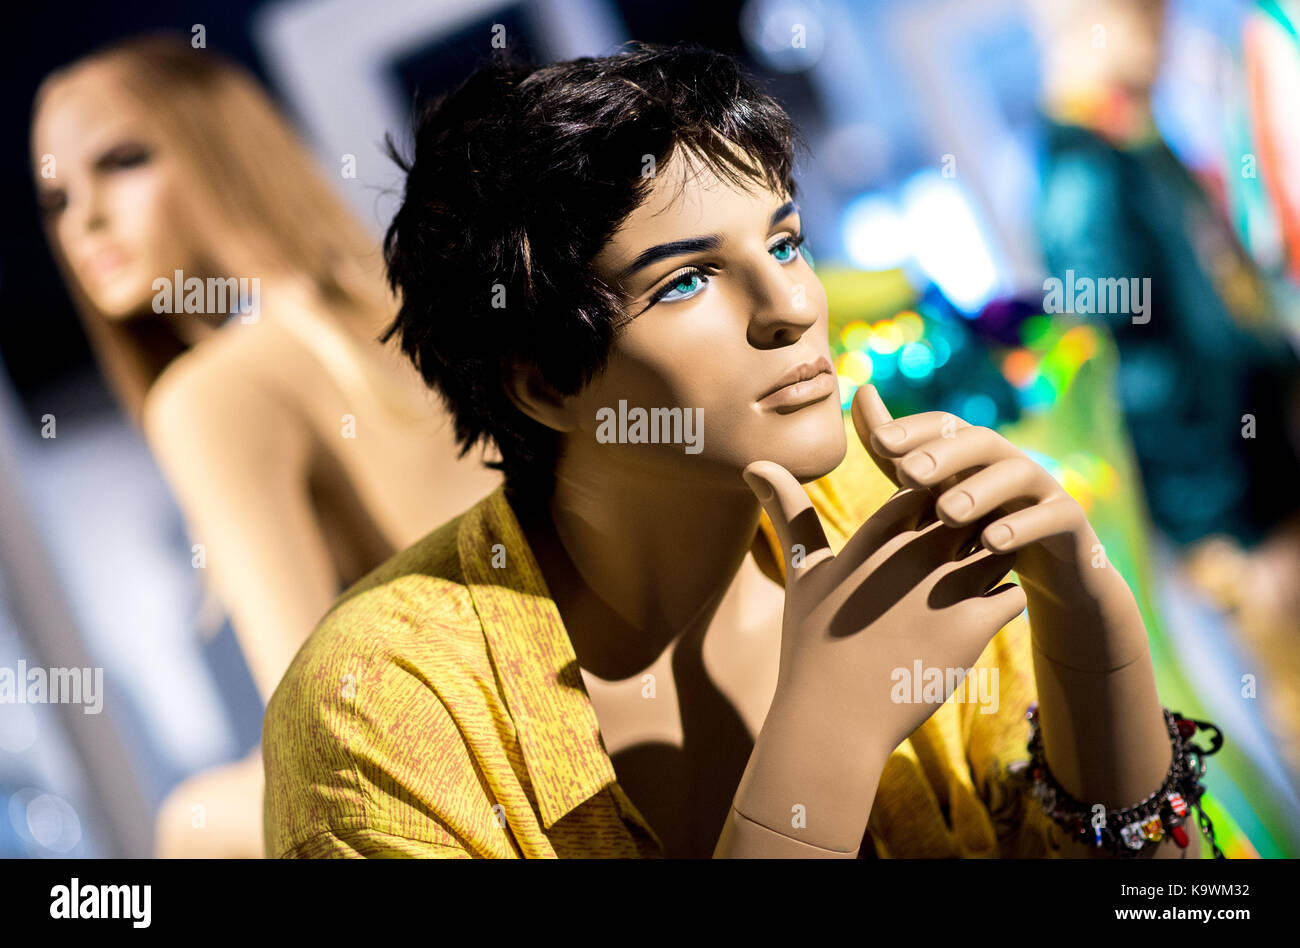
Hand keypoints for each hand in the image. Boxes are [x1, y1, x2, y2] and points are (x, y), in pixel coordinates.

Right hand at [741, 457, 1026, 762]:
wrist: (832, 718)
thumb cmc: (811, 643)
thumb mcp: (802, 572)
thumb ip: (790, 513)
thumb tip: (756, 463)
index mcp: (876, 536)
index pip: (924, 483)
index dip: (934, 495)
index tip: (931, 518)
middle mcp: (914, 554)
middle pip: (968, 509)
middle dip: (972, 522)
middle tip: (965, 549)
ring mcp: (945, 589)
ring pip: (999, 546)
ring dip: (994, 558)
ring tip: (974, 583)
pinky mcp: (971, 628)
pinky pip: (1013, 596)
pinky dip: (1004, 601)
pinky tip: (980, 617)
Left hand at [851, 384, 1095, 593]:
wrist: (1047, 573)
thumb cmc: (979, 527)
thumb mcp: (933, 491)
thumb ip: (896, 452)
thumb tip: (861, 393)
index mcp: (971, 453)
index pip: (944, 426)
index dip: (913, 429)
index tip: (878, 442)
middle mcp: (1007, 460)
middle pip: (978, 443)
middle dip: (942, 454)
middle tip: (906, 473)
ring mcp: (1042, 487)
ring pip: (1016, 475)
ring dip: (978, 491)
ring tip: (945, 513)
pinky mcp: (1070, 521)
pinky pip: (1051, 516)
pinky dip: (1022, 527)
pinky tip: (991, 544)